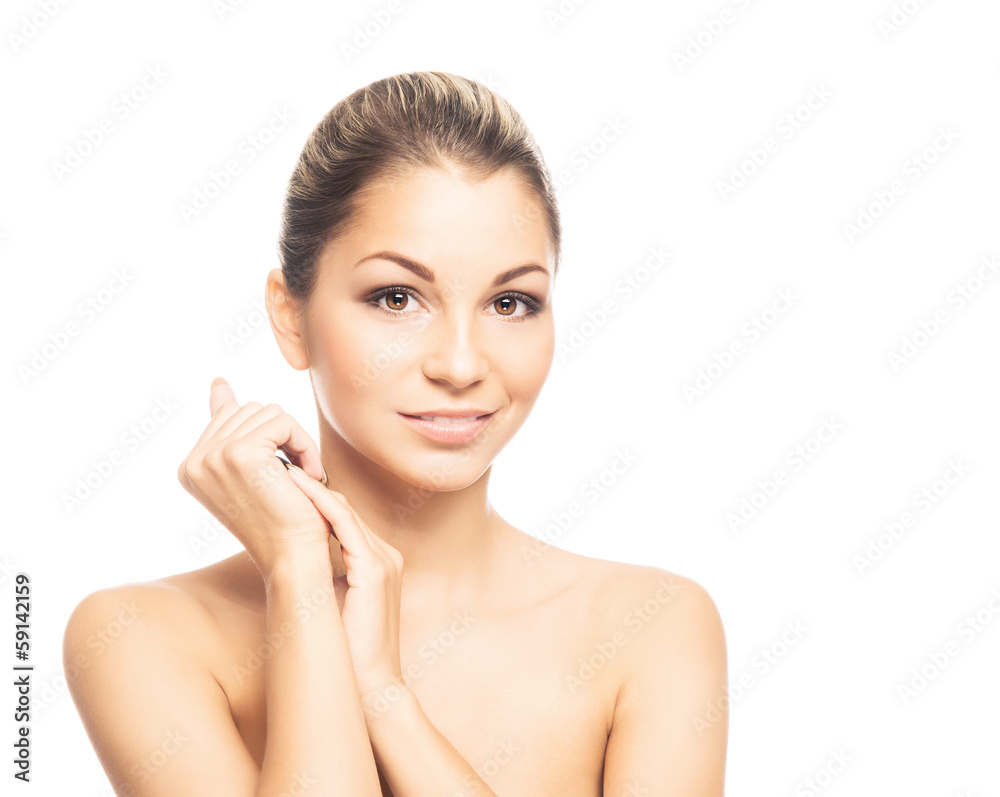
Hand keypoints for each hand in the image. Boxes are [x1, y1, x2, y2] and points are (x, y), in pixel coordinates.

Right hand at [176, 377, 331, 575]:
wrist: (294, 557)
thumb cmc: (283, 519)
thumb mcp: (252, 470)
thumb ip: (230, 427)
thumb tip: (218, 383)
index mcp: (190, 467)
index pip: (231, 414)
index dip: (266, 437)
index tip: (278, 472)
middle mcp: (195, 462)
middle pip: (250, 409)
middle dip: (282, 436)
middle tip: (296, 474)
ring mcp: (213, 457)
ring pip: (269, 412)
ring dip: (296, 441)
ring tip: (301, 475)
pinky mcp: (241, 453)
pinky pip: (284, 422)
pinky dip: (305, 445)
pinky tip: (309, 474)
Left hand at [285, 466, 404, 699]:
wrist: (371, 690)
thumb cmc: (347, 655)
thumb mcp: (331, 604)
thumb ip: (320, 576)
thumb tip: (284, 560)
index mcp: (375, 562)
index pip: (341, 519)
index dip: (311, 499)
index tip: (278, 484)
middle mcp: (384, 555)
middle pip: (343, 509)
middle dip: (309, 486)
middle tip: (276, 466)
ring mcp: (383, 561)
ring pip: (343, 512)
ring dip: (310, 489)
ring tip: (280, 469)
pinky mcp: (375, 571)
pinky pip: (344, 528)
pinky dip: (319, 506)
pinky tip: (294, 492)